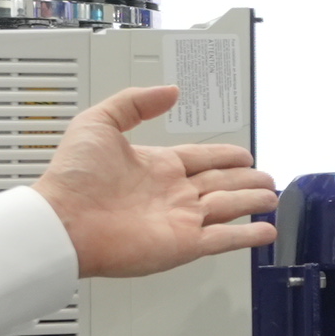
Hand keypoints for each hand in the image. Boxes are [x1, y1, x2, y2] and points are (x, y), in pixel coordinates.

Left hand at [25, 86, 278, 277]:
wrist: (62, 221)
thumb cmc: (72, 177)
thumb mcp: (99, 122)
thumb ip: (135, 102)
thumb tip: (170, 91)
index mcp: (157, 166)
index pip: (202, 158)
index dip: (225, 156)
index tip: (243, 154)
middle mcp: (172, 193)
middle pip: (221, 183)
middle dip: (246, 180)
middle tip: (267, 179)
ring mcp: (180, 220)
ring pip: (228, 208)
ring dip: (252, 203)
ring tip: (272, 200)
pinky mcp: (183, 244)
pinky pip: (224, 239)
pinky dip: (247, 236)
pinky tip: (265, 233)